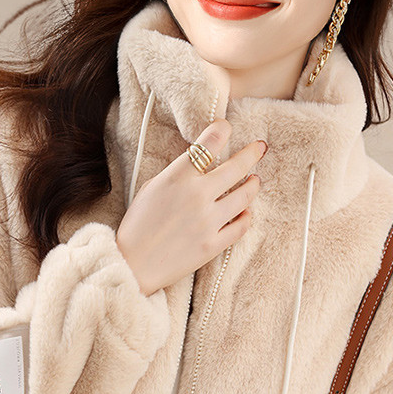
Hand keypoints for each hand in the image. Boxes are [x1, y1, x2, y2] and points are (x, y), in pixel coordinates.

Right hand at [116, 118, 267, 295]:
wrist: (132, 265)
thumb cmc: (137, 226)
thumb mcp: (151, 189)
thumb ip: (178, 174)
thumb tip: (202, 163)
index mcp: (178, 178)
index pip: (209, 143)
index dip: (222, 130)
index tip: (226, 128)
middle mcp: (197, 196)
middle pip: (236, 167)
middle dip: (252, 153)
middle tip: (260, 147)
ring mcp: (208, 222)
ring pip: (244, 197)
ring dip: (252, 185)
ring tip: (255, 180)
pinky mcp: (213, 245)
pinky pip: (240, 226)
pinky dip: (246, 216)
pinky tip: (246, 211)